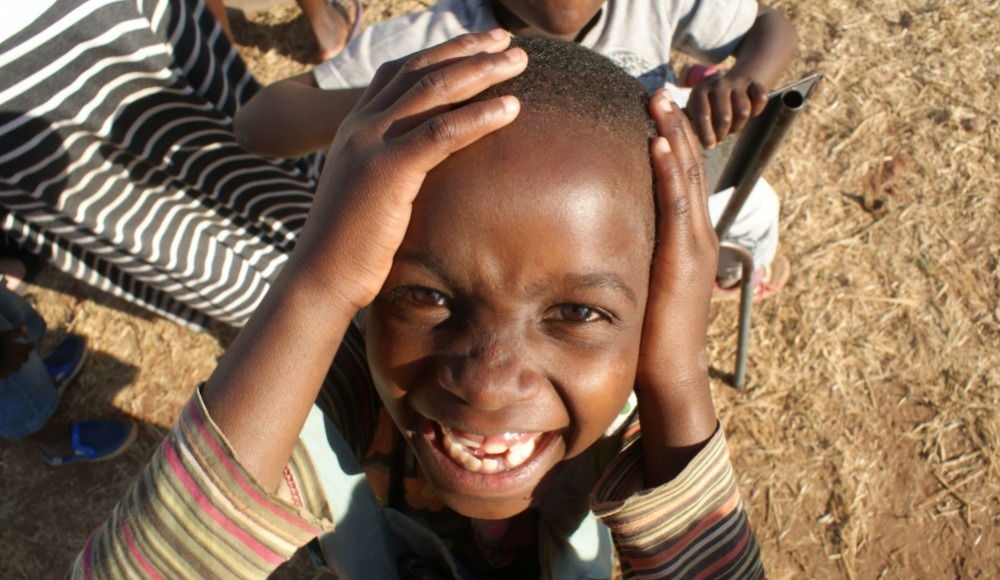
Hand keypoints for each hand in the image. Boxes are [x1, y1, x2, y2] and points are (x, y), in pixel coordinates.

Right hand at [0, 327, 32, 377]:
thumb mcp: (3, 335)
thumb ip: (15, 333)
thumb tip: (26, 329)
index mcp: (15, 348)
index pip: (29, 348)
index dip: (31, 346)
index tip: (32, 343)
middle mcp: (14, 358)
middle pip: (25, 359)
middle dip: (23, 355)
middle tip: (20, 352)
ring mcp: (7, 366)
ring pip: (17, 368)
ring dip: (16, 365)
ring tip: (12, 361)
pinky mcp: (0, 372)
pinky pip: (6, 375)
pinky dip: (5, 372)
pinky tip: (2, 368)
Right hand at [204, 31, 526, 488]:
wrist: (321, 277)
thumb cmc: (351, 245)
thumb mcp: (371, 193)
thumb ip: (394, 169)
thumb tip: (428, 170)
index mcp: (355, 127)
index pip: (401, 71)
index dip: (442, 52)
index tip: (480, 45)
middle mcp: (360, 125)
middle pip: (421, 70)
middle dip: (468, 50)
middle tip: (508, 41)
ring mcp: (370, 143)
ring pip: (434, 91)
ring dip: (481, 71)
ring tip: (519, 60)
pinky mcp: (387, 171)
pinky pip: (441, 133)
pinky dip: (479, 116)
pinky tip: (511, 108)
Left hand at [635, 90, 718, 484]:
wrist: (670, 374)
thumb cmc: (649, 335)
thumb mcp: (639, 283)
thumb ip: (628, 256)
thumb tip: (594, 236)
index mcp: (687, 238)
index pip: (680, 179)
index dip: (670, 142)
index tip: (652, 111)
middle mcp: (697, 234)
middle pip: (687, 167)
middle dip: (674, 126)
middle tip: (658, 90)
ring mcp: (696, 244)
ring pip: (687, 177)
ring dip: (674, 135)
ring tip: (660, 99)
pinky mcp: (686, 258)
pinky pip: (678, 205)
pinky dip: (670, 172)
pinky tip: (659, 143)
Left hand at [685, 75, 766, 148]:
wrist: (730, 87)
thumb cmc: (708, 109)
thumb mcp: (694, 113)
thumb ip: (685, 124)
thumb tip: (672, 136)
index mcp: (699, 93)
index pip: (703, 116)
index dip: (707, 135)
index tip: (709, 146)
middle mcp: (717, 84)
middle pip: (725, 117)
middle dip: (723, 133)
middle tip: (721, 137)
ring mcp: (736, 82)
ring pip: (743, 112)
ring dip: (739, 125)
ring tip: (732, 127)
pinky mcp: (753, 83)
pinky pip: (760, 99)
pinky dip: (757, 111)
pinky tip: (749, 114)